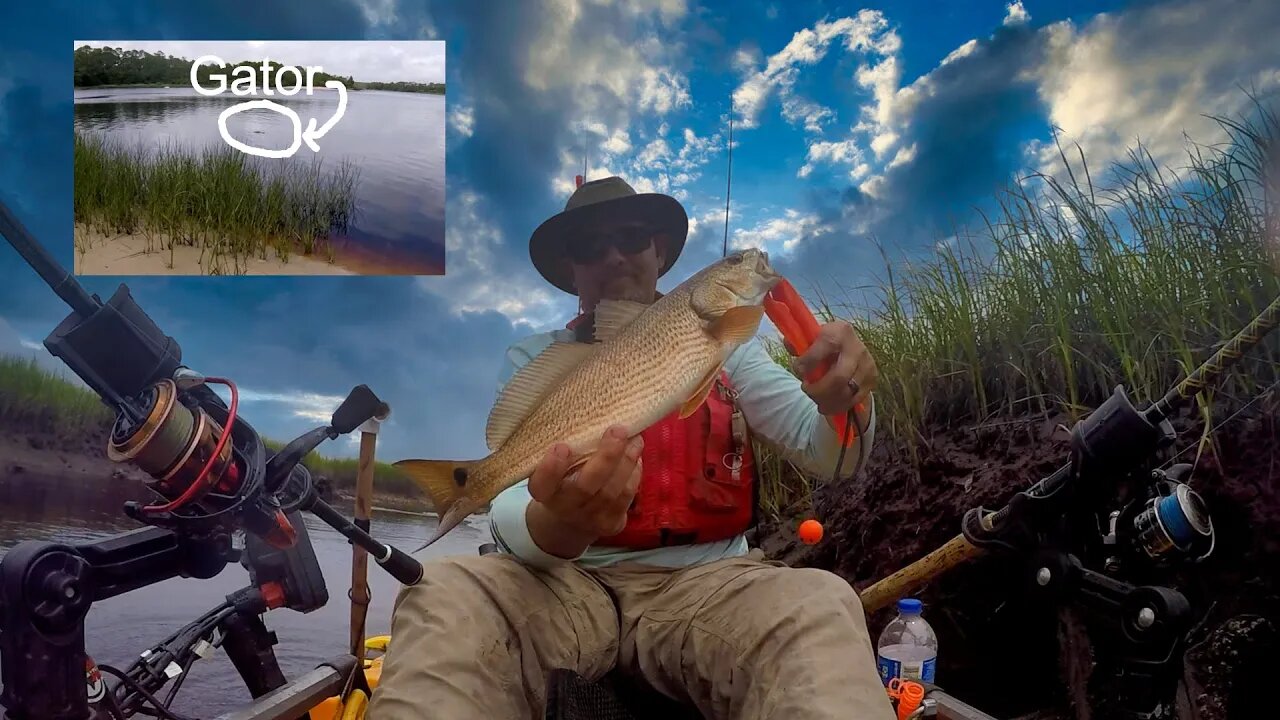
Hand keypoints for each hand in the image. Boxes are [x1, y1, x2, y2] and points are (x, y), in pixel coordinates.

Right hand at [528, 425, 642, 539]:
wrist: (570, 520)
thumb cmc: (562, 480)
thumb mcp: (555, 468)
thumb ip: (566, 451)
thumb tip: (593, 414)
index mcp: (544, 492)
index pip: (542, 484)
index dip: (551, 468)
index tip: (562, 446)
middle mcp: (564, 508)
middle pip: (585, 487)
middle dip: (605, 457)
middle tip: (618, 430)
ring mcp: (589, 519)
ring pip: (611, 491)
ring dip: (627, 462)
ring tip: (635, 439)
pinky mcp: (610, 524)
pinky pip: (625, 498)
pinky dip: (633, 474)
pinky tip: (635, 456)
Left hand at [793, 321, 876, 414]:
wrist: (848, 348)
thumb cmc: (823, 344)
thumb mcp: (810, 339)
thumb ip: (798, 343)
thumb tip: (789, 344)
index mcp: (840, 331)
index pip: (826, 346)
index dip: (809, 361)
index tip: (798, 369)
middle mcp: (857, 347)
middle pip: (839, 377)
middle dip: (819, 390)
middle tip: (806, 390)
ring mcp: (867, 364)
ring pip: (846, 393)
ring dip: (826, 401)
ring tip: (815, 400)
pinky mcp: (872, 379)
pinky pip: (853, 400)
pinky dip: (837, 406)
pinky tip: (826, 405)